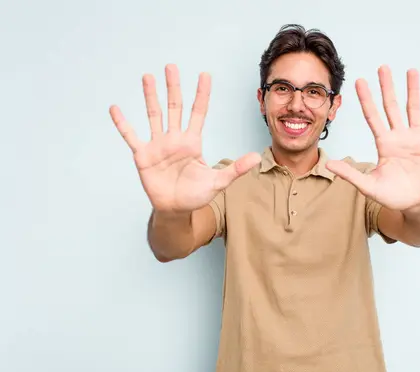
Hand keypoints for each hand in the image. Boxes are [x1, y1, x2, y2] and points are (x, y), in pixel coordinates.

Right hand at [109, 64, 260, 213]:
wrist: (175, 209)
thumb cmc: (196, 195)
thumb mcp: (218, 182)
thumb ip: (235, 169)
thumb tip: (256, 158)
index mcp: (192, 142)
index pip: (198, 112)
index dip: (202, 94)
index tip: (205, 74)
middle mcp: (175, 139)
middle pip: (175, 107)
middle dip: (173, 87)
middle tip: (172, 66)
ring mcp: (158, 145)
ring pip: (154, 115)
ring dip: (150, 96)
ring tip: (148, 77)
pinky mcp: (143, 155)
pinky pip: (131, 136)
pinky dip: (122, 123)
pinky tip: (115, 108)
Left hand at [326, 65, 419, 210]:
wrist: (415, 204)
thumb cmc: (392, 196)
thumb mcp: (369, 186)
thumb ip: (350, 174)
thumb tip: (329, 164)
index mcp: (384, 144)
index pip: (373, 117)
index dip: (366, 99)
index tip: (360, 81)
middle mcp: (399, 136)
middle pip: (392, 106)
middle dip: (387, 87)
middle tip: (382, 67)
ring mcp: (417, 139)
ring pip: (414, 109)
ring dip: (413, 90)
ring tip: (411, 71)